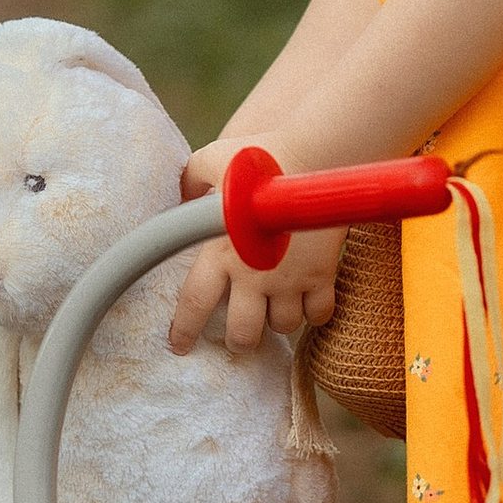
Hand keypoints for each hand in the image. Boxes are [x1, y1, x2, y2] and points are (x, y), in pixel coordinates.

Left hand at [168, 142, 346, 356]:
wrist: (317, 157)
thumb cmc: (262, 157)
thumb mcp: (213, 160)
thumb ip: (192, 179)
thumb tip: (181, 195)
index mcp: (220, 252)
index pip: (195, 304)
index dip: (185, 330)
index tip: (181, 346)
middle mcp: (253, 274)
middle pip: (243, 332)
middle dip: (239, 341)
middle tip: (240, 337)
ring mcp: (290, 278)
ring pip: (282, 326)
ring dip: (277, 324)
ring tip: (274, 312)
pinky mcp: (322, 274)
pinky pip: (319, 313)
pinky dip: (313, 315)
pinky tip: (308, 304)